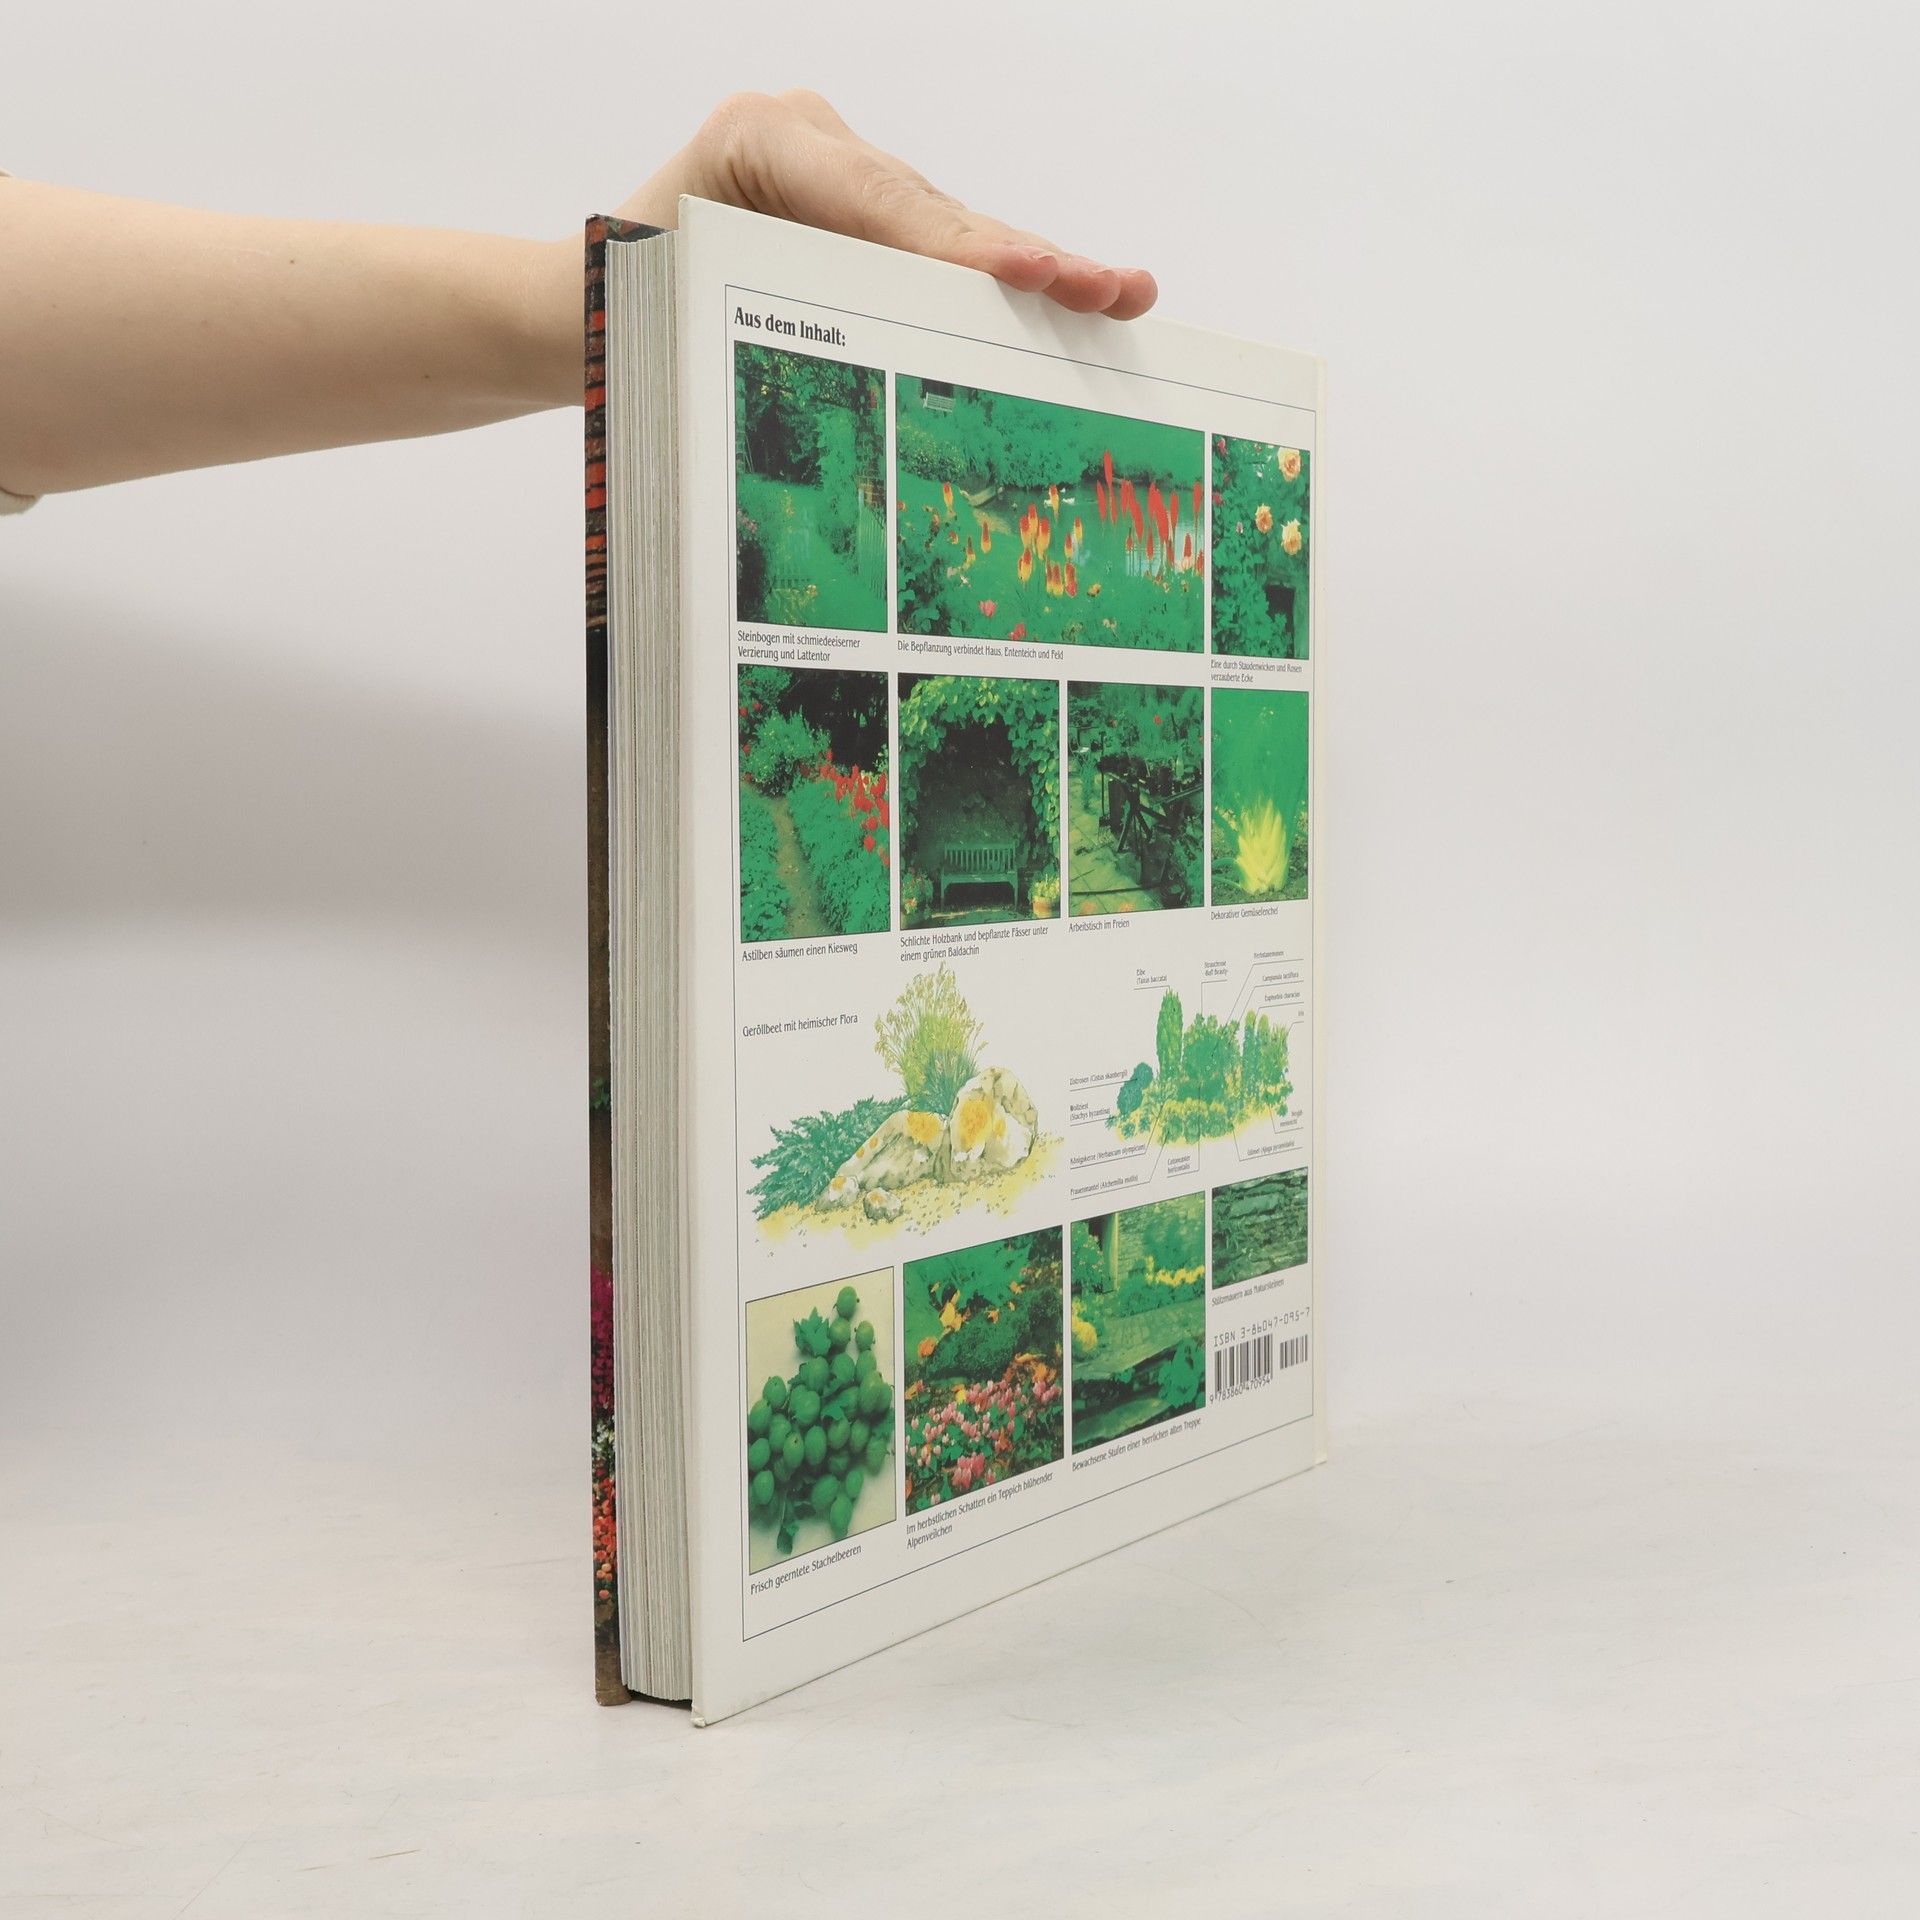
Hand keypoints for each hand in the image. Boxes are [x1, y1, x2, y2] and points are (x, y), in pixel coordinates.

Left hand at [616, 91, 1157, 320]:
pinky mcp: (859, 212)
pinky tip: (1072, 301)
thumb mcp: (686, 312)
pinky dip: (995, 286)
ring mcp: (841, 171)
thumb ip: (787, 316)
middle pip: (934, 213)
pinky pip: (935, 251)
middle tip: (1110, 290)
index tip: (1034, 275)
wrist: (581, 305)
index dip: (966, 246)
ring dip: (1032, 274)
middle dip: (1027, 260)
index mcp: (761, 139)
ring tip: (1116, 298)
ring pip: (948, 231)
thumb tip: (898, 365)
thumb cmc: (621, 312)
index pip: (884, 203)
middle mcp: (812, 140)